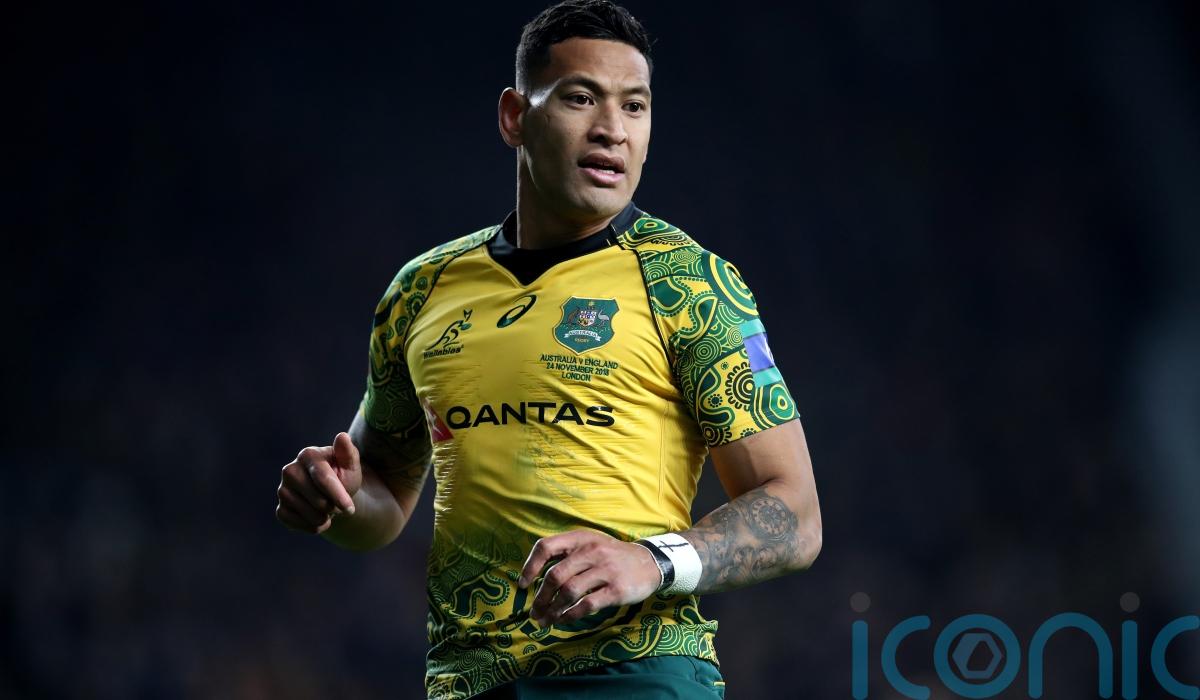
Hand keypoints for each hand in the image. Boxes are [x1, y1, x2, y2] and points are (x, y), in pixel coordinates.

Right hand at [275, 432, 361, 533]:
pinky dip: (315, 526)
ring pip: (312, 516)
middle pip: (319, 501)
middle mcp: (290, 470)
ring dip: (326, 517)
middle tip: (336, 500)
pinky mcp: (280, 509)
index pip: (323, 479)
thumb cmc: (343, 475)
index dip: (338, 496)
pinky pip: (301, 525)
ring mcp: (282, 490)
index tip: (350, 509)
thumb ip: (348, 453)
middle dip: (334, 506)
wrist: (333, 494)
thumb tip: (342, 436)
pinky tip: (318, 515)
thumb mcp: (351, 465)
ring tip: (328, 507)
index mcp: (308, 455)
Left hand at [518, 530, 661, 626]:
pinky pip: (586, 605)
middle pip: (555, 575)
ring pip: (568, 592)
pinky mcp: (616, 590)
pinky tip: (564, 620)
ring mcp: (605, 570)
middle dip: (540, 597)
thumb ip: (566, 554)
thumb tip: (535, 578)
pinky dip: (570, 615)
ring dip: (552, 610)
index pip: (546, 546)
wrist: (650, 562)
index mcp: (580, 538)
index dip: (530, 566)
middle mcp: (591, 551)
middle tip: (534, 612)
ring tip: (545, 621)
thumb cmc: (612, 556)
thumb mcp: (590, 544)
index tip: (523, 584)